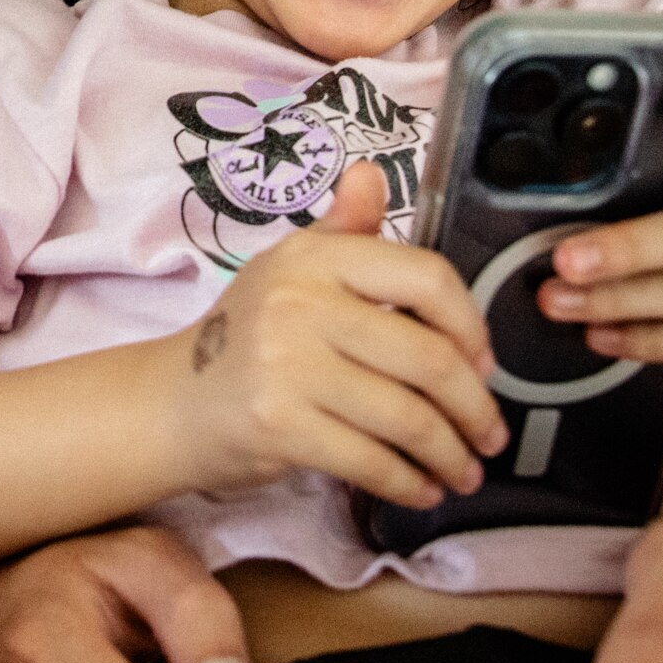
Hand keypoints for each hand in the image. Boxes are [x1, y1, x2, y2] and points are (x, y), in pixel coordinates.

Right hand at [174, 161, 507, 510]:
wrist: (172, 403)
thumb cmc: (245, 337)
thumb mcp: (289, 271)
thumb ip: (342, 229)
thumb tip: (371, 172)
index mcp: (313, 257)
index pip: (425, 277)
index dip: (471, 325)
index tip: (485, 364)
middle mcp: (299, 302)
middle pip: (427, 358)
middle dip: (474, 408)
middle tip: (490, 435)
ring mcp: (286, 365)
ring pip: (407, 418)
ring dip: (450, 454)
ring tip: (465, 471)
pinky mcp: (278, 426)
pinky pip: (371, 461)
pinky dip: (408, 483)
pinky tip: (423, 490)